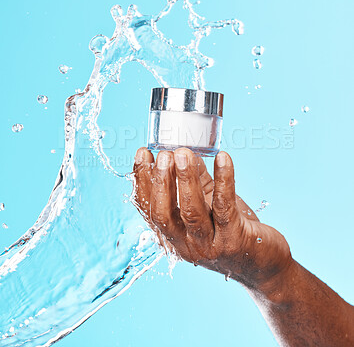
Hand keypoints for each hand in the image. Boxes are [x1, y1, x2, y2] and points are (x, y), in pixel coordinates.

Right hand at [133, 147, 292, 293]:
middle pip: (163, 214)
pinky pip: (225, 206)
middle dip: (160, 182)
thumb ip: (196, 183)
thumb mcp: (209, 208)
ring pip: (191, 212)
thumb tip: (185, 153)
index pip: (148, 209)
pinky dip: (223, 179)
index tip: (142, 153)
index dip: (142, 180)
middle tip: (163, 154)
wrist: (264, 267)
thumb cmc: (233, 233)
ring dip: (185, 180)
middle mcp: (186, 245)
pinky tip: (223, 158)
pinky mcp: (233, 240)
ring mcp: (209, 245)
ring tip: (183, 154)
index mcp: (173, 237)